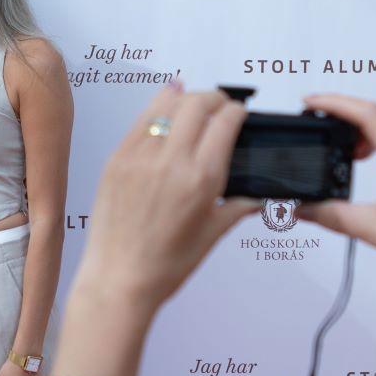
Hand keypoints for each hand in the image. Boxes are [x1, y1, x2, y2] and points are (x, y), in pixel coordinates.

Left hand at [75, 86, 257, 310]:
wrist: (118, 278)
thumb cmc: (164, 264)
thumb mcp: (212, 234)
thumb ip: (238, 207)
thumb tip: (259, 197)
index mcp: (201, 179)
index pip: (225, 122)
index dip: (237, 112)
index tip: (239, 114)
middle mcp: (171, 161)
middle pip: (198, 103)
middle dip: (215, 98)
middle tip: (220, 106)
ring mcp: (140, 157)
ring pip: (167, 103)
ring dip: (186, 97)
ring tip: (194, 104)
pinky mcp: (117, 159)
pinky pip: (140, 120)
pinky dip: (157, 106)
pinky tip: (166, 104)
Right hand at [296, 94, 375, 258]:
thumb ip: (334, 218)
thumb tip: (303, 209)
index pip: (368, 114)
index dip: (334, 104)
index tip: (309, 102)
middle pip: (375, 112)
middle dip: (340, 116)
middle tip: (315, 125)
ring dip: (358, 130)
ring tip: (341, 151)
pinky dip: (373, 137)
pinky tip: (363, 156)